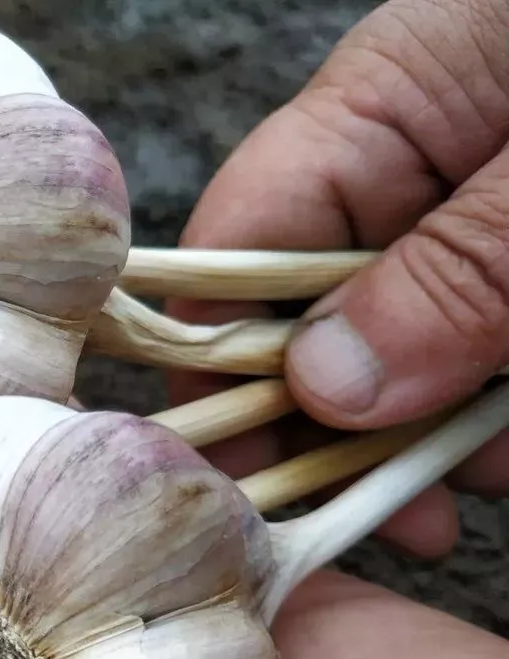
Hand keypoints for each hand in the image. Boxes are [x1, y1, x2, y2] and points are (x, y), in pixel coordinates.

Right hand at [167, 0, 508, 558]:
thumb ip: (461, 271)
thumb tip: (326, 386)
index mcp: (390, 102)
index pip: (240, 243)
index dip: (221, 361)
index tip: (249, 476)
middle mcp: (420, 169)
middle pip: (318, 318)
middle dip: (355, 422)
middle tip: (411, 512)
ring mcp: (486, 228)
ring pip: (412, 359)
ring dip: (451, 434)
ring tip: (506, 463)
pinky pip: (490, 364)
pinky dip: (508, 418)